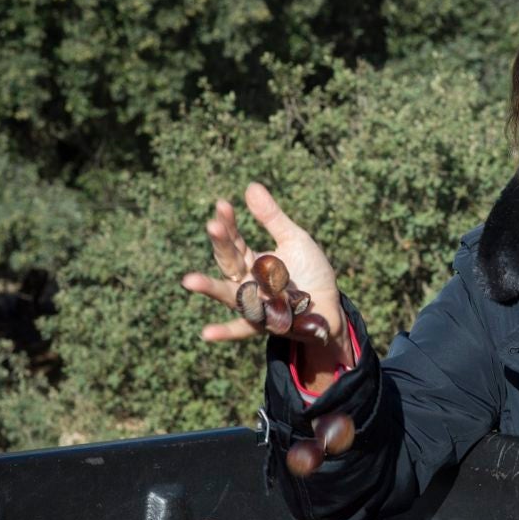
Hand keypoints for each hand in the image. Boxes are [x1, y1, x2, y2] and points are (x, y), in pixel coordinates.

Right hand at [181, 183, 351, 364]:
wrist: (329, 307)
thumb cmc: (309, 272)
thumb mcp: (293, 239)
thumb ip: (271, 218)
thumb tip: (250, 185)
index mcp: (251, 261)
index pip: (234, 241)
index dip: (228, 223)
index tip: (223, 205)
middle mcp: (246, 283)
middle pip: (229, 262)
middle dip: (221, 245)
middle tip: (213, 225)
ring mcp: (253, 304)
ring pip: (229, 294)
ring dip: (210, 288)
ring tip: (189, 281)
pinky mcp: (265, 324)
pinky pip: (242, 329)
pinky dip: (225, 332)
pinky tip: (206, 334)